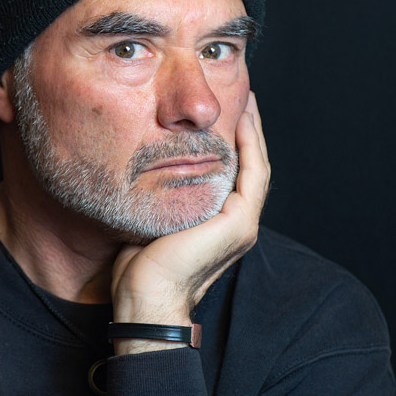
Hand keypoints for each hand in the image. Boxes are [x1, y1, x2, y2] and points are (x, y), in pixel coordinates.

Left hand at [110, 92, 270, 353]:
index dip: (233, 143)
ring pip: (256, 166)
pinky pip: (252, 174)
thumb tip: (147, 167)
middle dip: (247, 131)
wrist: (145, 296)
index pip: (234, 174)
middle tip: (242, 98)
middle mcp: (237, 223)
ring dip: (253, 132)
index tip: (224, 113)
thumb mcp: (153, 217)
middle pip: (250, 166)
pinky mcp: (238, 223)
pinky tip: (242, 121)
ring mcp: (242, 224)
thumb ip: (163, 195)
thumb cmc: (139, 266)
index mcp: (219, 224)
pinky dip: (250, 145)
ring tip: (246, 102)